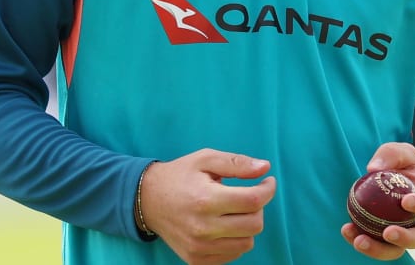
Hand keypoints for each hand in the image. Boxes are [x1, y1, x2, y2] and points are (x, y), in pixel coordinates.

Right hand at [139, 149, 276, 264]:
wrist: (146, 201)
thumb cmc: (180, 176)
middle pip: (254, 224)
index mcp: (206, 200)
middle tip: (247, 196)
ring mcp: (198, 247)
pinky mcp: (195, 259)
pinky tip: (225, 226)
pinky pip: (232, 255)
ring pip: (247, 243)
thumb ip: (237, 163)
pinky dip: (235, 240)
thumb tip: (265, 168)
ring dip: (248, 226)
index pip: (254, 201)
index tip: (266, 182)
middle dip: (258, 207)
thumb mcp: (206, 159)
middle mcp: (202, 228)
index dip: (268, 189)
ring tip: (235, 212)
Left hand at [341, 142, 414, 259]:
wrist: (402, 177)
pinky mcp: (385, 237)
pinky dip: (360, 240)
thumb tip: (372, 168)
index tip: (405, 201)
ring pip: (397, 249)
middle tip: (387, 232)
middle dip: (404, 239)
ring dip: (378, 249)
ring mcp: (403, 232)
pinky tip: (347, 230)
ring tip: (359, 240)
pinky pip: (375, 244)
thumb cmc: (405, 165)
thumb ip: (391, 155)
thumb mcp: (402, 152)